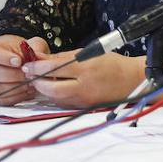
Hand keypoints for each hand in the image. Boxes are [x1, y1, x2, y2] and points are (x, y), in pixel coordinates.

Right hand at [0, 35, 47, 105]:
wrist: (26, 61)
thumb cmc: (27, 52)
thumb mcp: (33, 43)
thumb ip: (35, 47)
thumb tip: (36, 57)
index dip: (6, 59)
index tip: (19, 61)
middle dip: (16, 75)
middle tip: (29, 74)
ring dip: (18, 86)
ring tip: (31, 81)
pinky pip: (4, 99)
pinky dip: (18, 96)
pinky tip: (28, 89)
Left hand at [23, 49, 145, 108]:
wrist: (133, 80)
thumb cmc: (114, 64)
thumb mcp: (90, 53)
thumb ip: (64, 57)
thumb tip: (40, 58)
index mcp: (86, 68)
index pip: (53, 68)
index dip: (37, 66)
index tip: (28, 64)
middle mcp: (84, 86)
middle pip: (50, 88)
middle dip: (37, 82)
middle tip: (32, 75)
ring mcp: (84, 99)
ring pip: (55, 98)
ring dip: (46, 90)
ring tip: (45, 80)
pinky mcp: (85, 108)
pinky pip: (64, 103)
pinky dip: (57, 96)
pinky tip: (59, 88)